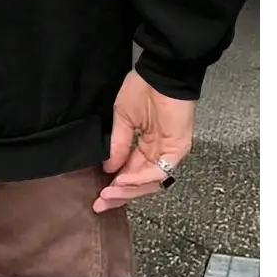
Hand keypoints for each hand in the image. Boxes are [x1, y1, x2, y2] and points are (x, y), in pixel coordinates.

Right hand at [93, 70, 194, 212]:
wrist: (160, 73)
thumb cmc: (142, 89)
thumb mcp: (123, 118)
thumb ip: (118, 144)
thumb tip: (108, 168)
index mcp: (146, 144)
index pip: (131, 171)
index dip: (115, 184)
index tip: (98, 195)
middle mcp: (158, 152)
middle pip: (140, 182)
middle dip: (120, 194)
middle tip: (101, 203)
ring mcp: (169, 153)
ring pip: (149, 181)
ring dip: (128, 189)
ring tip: (109, 192)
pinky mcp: (178, 149)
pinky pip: (159, 170)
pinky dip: (140, 177)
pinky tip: (123, 178)